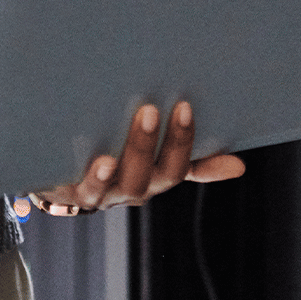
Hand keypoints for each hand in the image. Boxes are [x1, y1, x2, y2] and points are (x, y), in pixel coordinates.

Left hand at [28, 101, 245, 215]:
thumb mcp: (155, 161)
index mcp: (155, 178)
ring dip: (123, 161)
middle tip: (152, 109)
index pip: (177, 166)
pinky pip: (83, 189)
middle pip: (150, 175)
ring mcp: (103, 193)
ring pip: (116, 183)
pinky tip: (97, 162)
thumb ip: (193, 162)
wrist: (61, 181)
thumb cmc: (117, 161)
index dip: (184, 141)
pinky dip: (92, 177)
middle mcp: (132, 189)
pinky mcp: (71, 192)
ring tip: (125, 139)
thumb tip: (239, 166)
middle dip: (154, 143)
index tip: (185, 106)